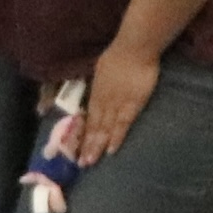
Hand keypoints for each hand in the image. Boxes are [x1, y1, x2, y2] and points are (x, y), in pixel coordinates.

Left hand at [75, 41, 162, 164]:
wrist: (134, 48)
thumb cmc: (119, 55)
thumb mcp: (102, 69)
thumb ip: (101, 84)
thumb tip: (99, 90)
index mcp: (96, 93)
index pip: (89, 118)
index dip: (84, 134)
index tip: (78, 148)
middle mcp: (103, 101)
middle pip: (94, 127)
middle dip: (88, 145)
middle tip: (82, 163)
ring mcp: (116, 104)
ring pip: (104, 129)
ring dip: (97, 146)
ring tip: (91, 161)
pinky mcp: (132, 105)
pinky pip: (122, 124)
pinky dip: (116, 138)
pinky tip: (111, 150)